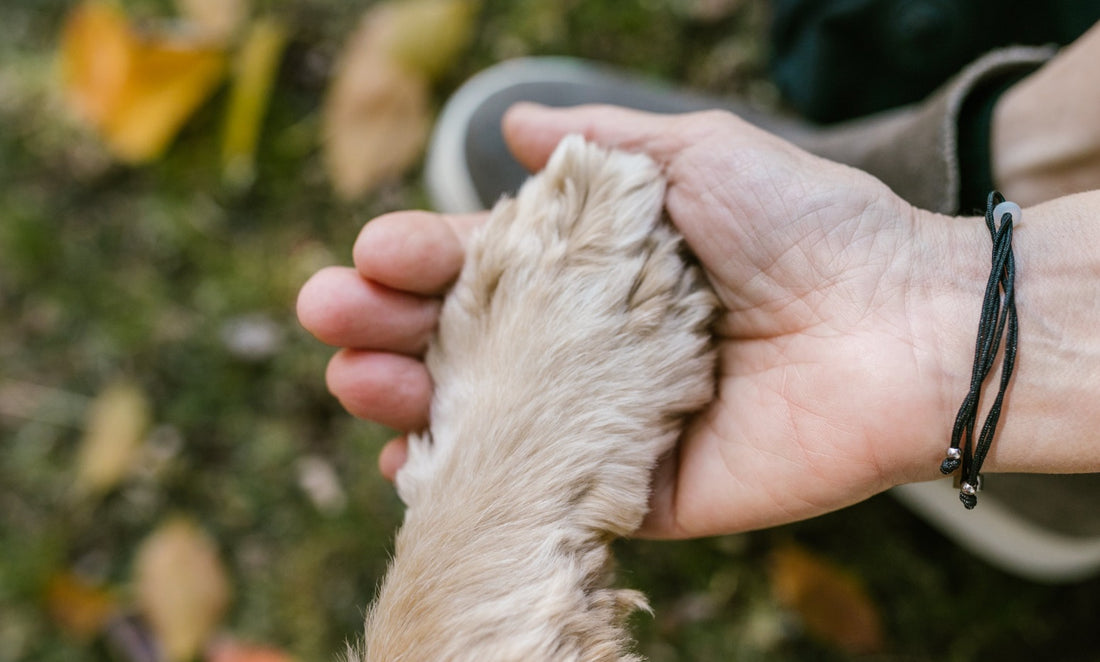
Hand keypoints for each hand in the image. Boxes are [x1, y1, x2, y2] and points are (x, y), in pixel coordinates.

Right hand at [299, 104, 985, 536]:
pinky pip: (533, 490)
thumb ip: (602, 143)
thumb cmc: (807, 226)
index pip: (482, 264)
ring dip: (403, 399)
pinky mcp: (627, 490)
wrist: (899, 325)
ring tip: (355, 379)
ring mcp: (600, 421)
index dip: (421, 256)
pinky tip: (413, 464)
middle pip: (461, 341)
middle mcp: (586, 346)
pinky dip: (468, 483)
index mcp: (596, 269)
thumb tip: (516, 122)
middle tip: (328, 311)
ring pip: (479, 416)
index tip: (376, 249)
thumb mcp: (697, 154)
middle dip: (385, 324)